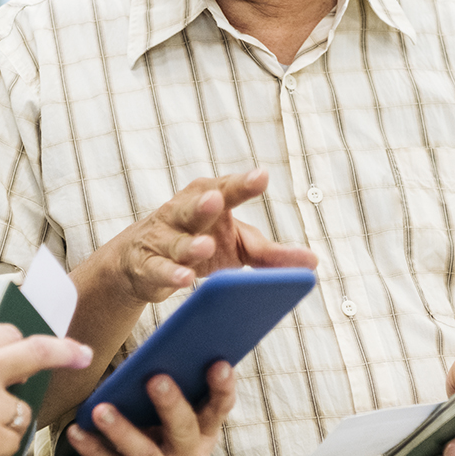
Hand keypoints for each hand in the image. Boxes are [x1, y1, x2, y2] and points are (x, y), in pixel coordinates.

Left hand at [65, 361, 236, 455]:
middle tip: (156, 379)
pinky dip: (93, 449)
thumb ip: (177, 385)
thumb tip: (165, 341)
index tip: (218, 363)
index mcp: (203, 430)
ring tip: (100, 410)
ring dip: (123, 431)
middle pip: (183, 430)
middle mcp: (188, 454)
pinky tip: (77, 430)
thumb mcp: (180, 417)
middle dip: (171, 404)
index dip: (221, 387)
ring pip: (145, 454)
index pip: (218, 407)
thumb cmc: (165, 435)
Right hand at [108, 170, 317, 304]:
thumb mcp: (238, 246)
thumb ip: (272, 254)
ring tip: (204, 245)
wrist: (141, 261)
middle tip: (216, 200)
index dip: (242, 184)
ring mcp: (162, 238)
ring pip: (176, 241)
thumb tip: (313, 262)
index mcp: (209, 199)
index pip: (227, 189)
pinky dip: (170, 273)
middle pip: (194, 207)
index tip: (262, 177)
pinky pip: (158, 269)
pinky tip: (184, 278)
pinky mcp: (147, 265)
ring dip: (189, 245)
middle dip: (205, 203)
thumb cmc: (201, 242)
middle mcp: (183, 212)